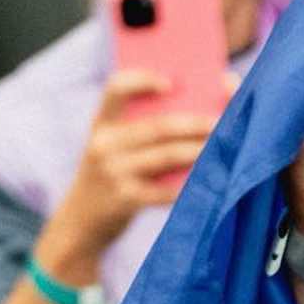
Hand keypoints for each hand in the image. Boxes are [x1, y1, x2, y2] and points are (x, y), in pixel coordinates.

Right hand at [41, 70, 226, 269]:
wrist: (81, 222)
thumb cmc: (109, 178)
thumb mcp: (111, 148)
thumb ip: (137, 130)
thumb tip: (191, 113)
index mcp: (102, 123)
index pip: (116, 88)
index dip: (142, 80)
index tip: (170, 82)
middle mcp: (104, 143)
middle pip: (157, 126)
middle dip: (193, 122)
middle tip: (220, 121)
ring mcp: (113, 172)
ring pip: (165, 156)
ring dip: (198, 151)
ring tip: (222, 147)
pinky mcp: (124, 199)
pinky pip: (164, 190)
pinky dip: (188, 185)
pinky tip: (209, 181)